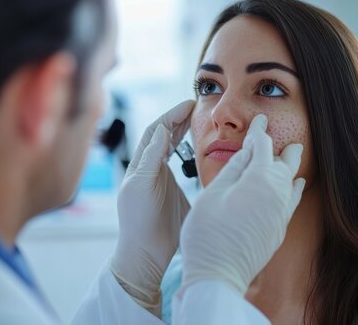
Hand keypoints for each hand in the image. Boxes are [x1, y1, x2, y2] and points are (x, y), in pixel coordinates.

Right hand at [110, 100, 194, 314]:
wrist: (145, 256)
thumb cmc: (166, 232)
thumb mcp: (187, 201)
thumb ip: (197, 186)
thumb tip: (225, 178)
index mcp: (156, 171)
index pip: (167, 138)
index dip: (180, 122)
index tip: (195, 109)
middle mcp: (144, 169)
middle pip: (159, 134)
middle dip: (175, 116)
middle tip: (192, 101)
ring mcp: (136, 177)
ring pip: (149, 141)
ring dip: (166, 123)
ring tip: (182, 108)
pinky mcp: (133, 188)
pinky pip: (144, 161)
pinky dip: (154, 146)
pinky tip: (165, 134)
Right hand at [180, 114, 304, 293]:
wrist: (218, 276)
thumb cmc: (207, 234)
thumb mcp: (213, 193)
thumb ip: (233, 168)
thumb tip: (249, 149)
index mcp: (259, 179)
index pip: (262, 146)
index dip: (259, 131)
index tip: (260, 120)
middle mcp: (277, 193)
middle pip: (285, 161)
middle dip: (279, 146)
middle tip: (273, 135)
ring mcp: (281, 213)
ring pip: (291, 180)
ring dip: (287, 166)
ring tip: (288, 155)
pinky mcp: (280, 229)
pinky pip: (292, 200)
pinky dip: (293, 187)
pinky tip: (294, 184)